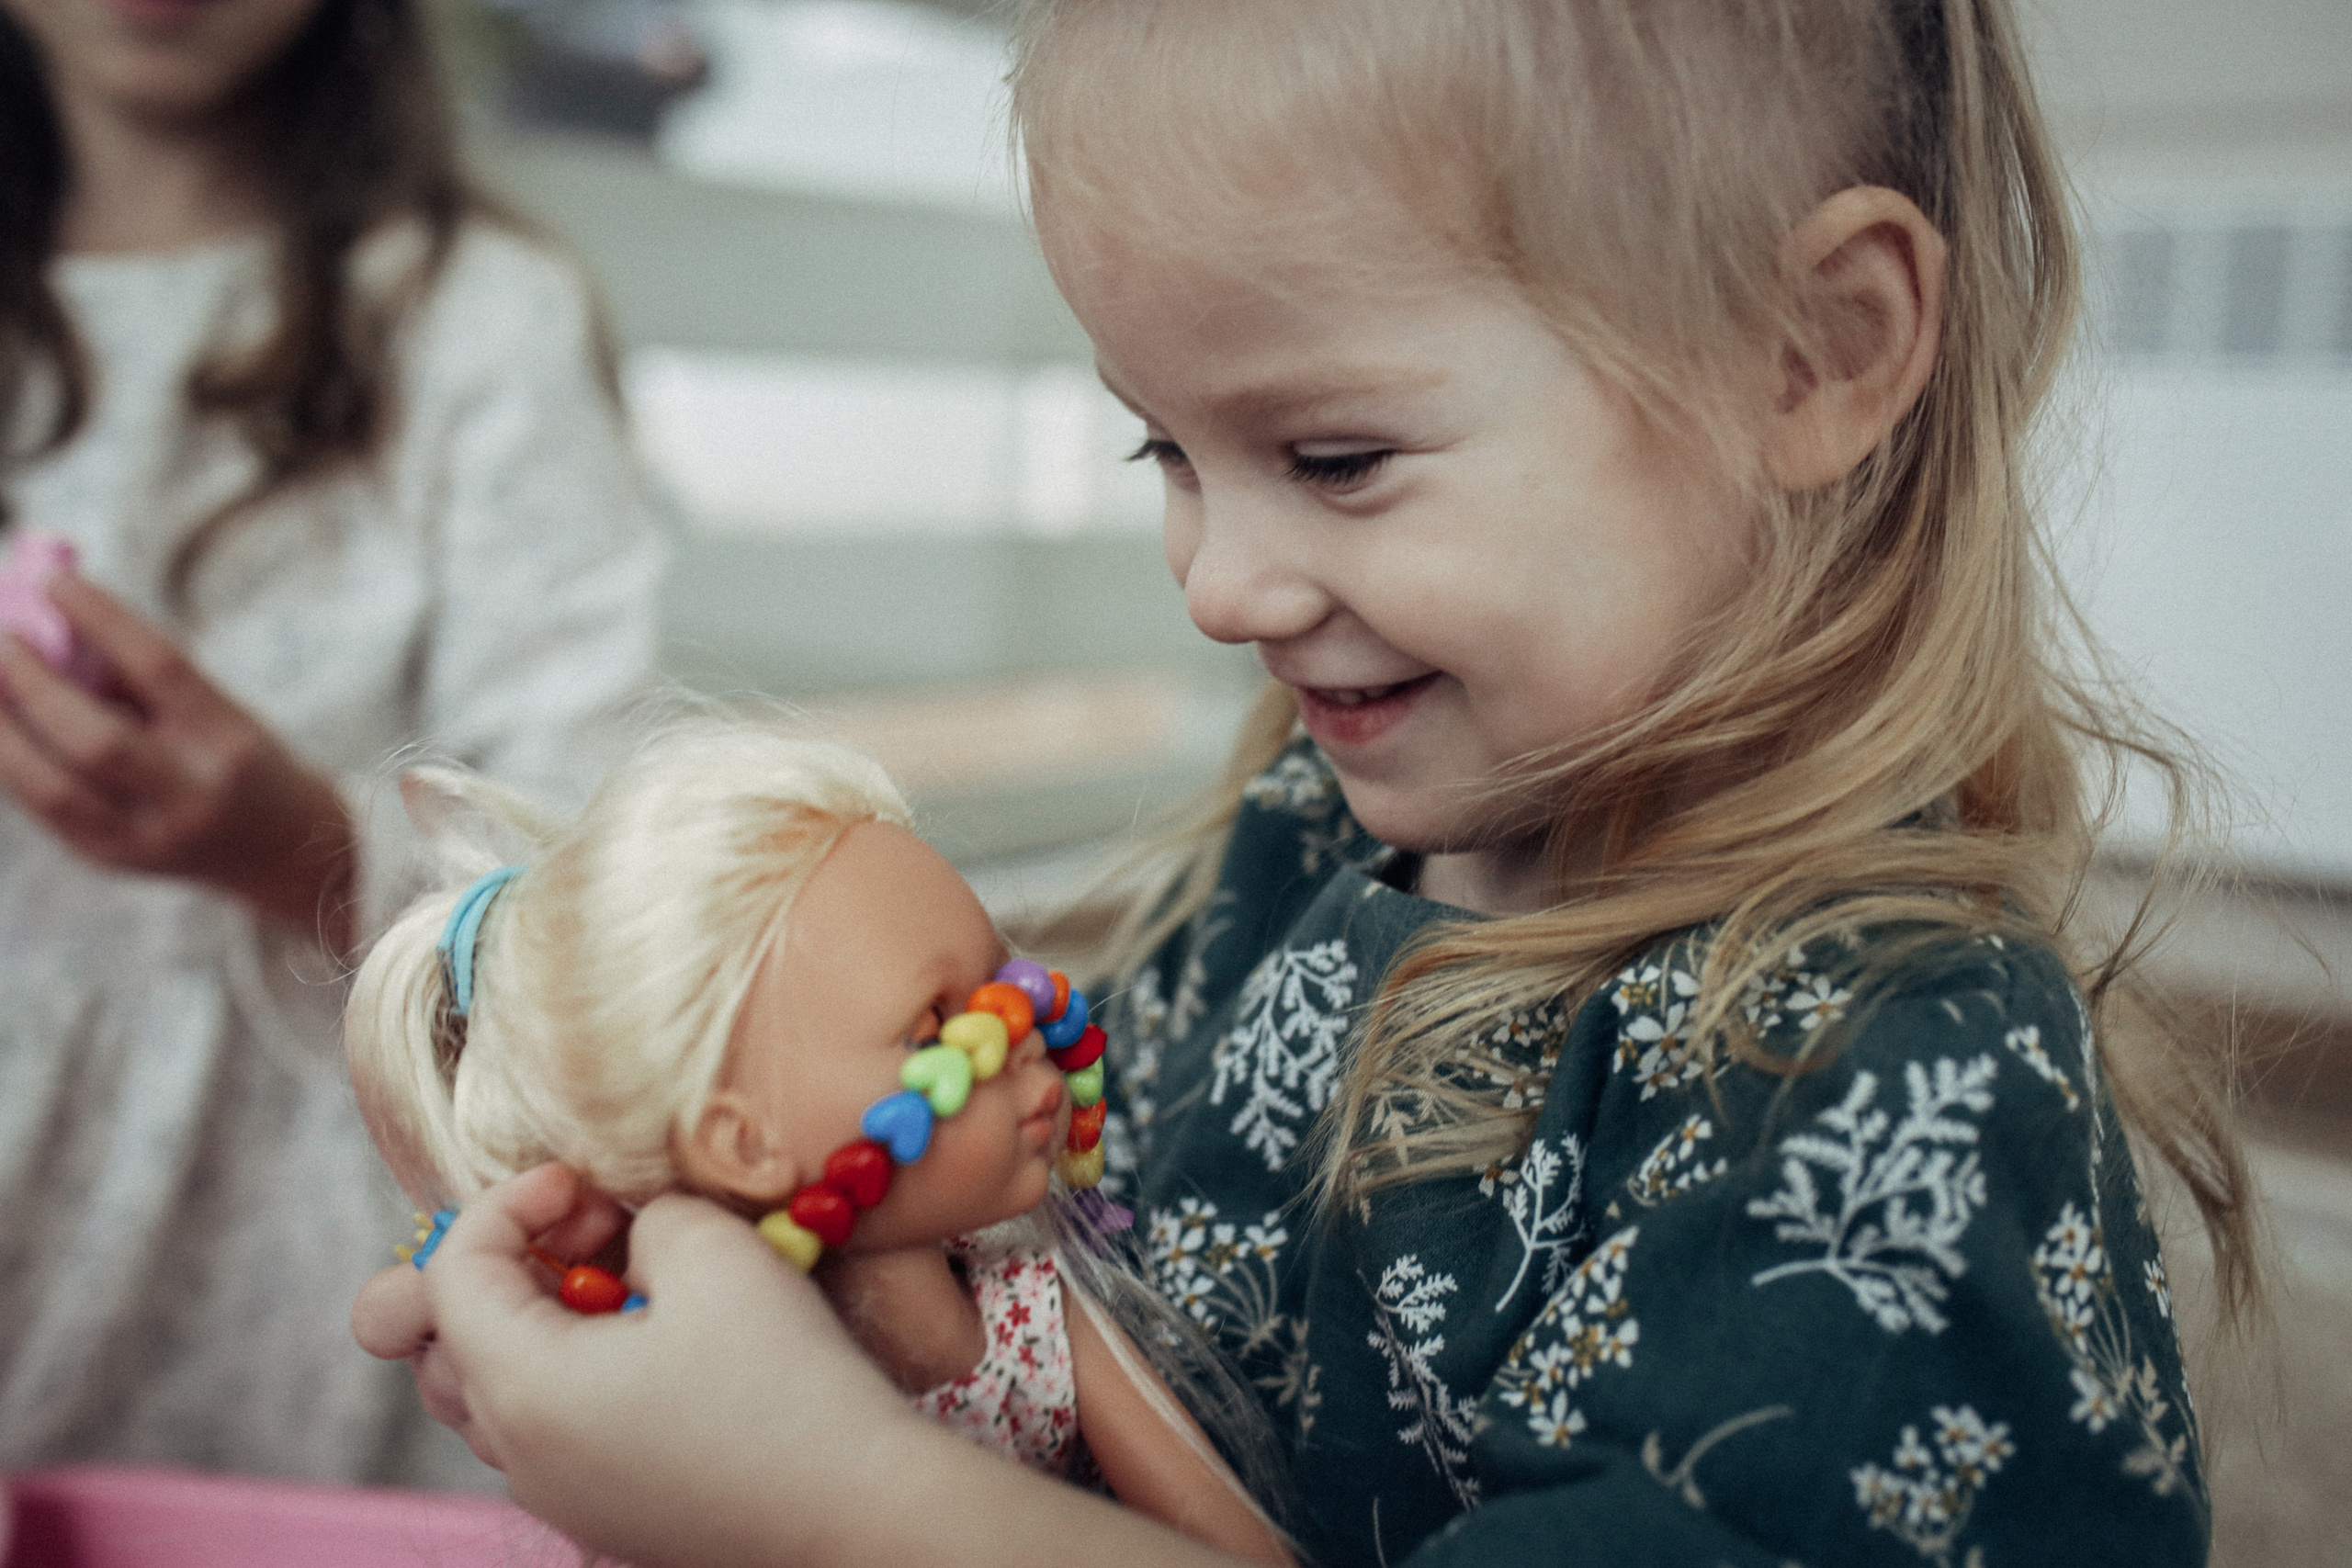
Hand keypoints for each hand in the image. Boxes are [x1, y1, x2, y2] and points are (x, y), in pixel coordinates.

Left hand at [0, 574, 355, 951]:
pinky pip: (42, 809)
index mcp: (228, 743)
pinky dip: (11, 764)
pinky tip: (1, 732)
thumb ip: (140, 677)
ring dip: (2, 732)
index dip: (103, 619)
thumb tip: (56, 630)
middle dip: (35, 686)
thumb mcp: (215, 710)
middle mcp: (192, 796)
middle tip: (4, 643)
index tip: (57, 582)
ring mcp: (148, 838)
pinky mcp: (109, 859)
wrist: (282, 850)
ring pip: (52, 788)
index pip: (161, 669)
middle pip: (99, 740)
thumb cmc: (238, 760)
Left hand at [389, 1165, 919, 1567]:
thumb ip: (647, 1217)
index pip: (448, 1273)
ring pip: (485, 1387)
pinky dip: (562, 1365)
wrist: (857, 1516)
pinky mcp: (602, 1507)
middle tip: (588, 1229)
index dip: (506, 1202)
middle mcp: (518, 1452)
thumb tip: (633, 1236)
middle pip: (442, 1340)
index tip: (581, 1181)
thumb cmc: (784, 1387)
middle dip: (504, 1260)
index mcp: (521, 1388)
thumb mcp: (715, 1253)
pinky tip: (650, 1339)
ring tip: (619, 1280)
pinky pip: (539, 1425)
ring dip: (528, 1316)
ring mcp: (557, 1491)